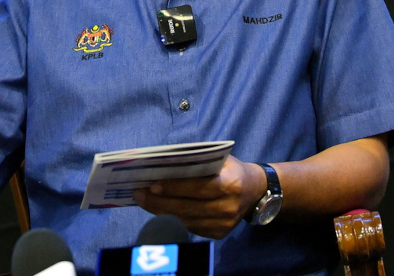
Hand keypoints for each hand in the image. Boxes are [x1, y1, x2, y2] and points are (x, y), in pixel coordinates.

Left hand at [133, 156, 265, 239]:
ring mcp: (224, 224)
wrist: (254, 191)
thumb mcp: (220, 159)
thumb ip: (197, 162)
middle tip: (139, 193)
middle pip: (187, 207)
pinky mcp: (219, 234)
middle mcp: (228, 207)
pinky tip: (160, 209)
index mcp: (230, 184)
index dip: (175, 187)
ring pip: (185, 219)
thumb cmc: (231, 170)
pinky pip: (191, 227)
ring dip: (161, 210)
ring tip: (144, 200)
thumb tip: (164, 163)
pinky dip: (174, 218)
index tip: (153, 185)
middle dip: (159, 201)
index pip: (198, 187)